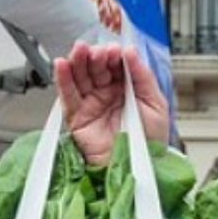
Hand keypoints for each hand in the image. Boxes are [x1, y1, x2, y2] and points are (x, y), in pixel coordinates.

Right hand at [52, 41, 171, 164]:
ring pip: (79, 76)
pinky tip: (61, 64)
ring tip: (79, 50)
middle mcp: (107, 94)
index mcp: (126, 89)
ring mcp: (91, 104)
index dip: (113, 55)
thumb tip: (131, 51)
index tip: (114, 50)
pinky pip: (67, 95)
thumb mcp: (155, 104)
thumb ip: (143, 77)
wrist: (137, 168)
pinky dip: (63, 79)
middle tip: (98, 53)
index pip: (115, 65)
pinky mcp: (77, 116)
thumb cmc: (150, 142)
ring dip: (77, 61)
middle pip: (95, 67)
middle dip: (95, 56)